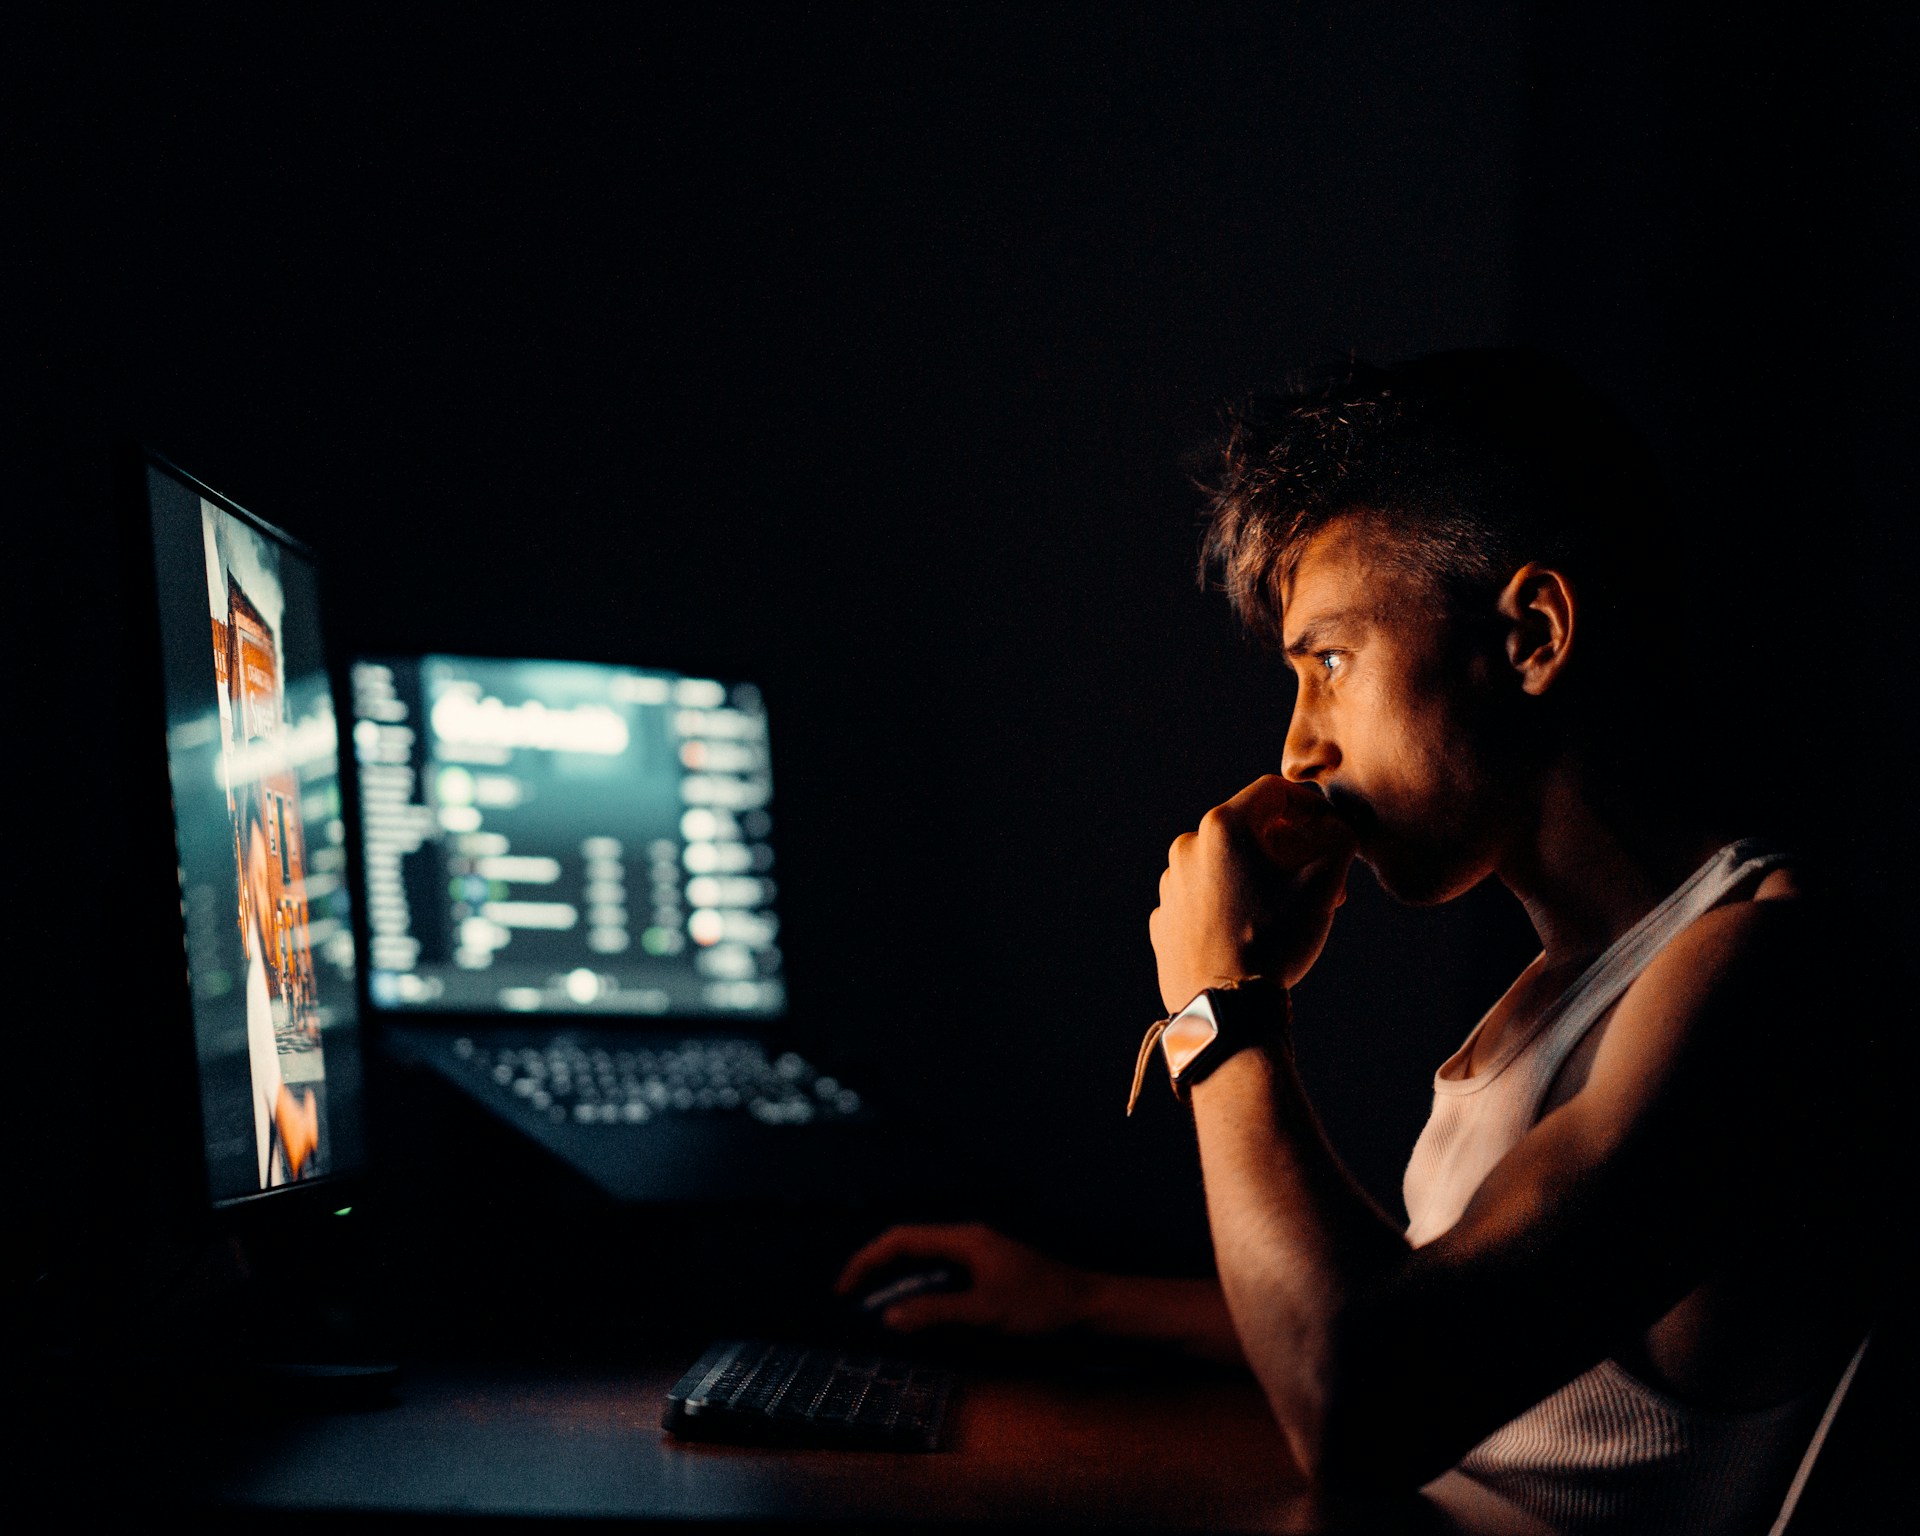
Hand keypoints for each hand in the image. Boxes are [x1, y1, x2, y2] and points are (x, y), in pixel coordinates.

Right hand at [834, 1223, 1095, 1335]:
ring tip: (873, 1314)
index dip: (867, 1262)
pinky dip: (921, 1297)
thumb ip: (936, 1313)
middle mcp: (968, 1243)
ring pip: (925, 1267)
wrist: (1091, 1311)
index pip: (901, 1240)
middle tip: (851, 1304)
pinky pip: (943, 1282)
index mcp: (964, 1240)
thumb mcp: (986, 1313)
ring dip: (898, 1288)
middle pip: (909, 1249)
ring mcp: (979, 1260)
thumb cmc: (1043, 1307)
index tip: (844, 1290)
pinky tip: (915, 1319)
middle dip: (877, 1274)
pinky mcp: (988, 1278)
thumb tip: (887, 1318)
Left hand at [1149, 775, 1356, 1011]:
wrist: (1226, 1007)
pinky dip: (1231, 903)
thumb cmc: (1276, 939)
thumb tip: (1334, 826)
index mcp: (1222, 826)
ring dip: (1261, 876)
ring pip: (1226, 864)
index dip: (1310, 805)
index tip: (1331, 831)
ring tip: (1289, 911)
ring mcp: (1171, 884)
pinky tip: (1253, 930)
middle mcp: (1187, 846)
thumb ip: (1340, 838)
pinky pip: (1205, 897)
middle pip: (1250, 829)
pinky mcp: (1164, 918)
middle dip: (1291, 849)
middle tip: (1324, 884)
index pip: (1273, 791)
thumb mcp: (1324, 883)